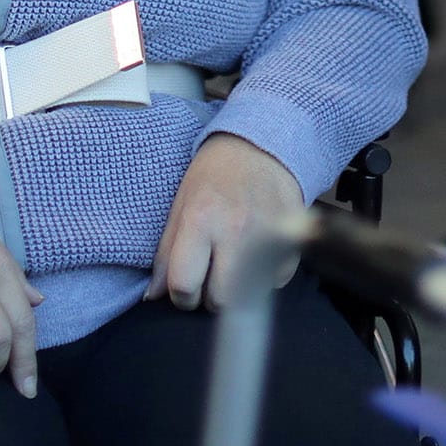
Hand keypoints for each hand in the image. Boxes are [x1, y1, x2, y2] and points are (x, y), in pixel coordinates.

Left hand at [146, 133, 304, 311]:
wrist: (262, 145)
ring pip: (249, 297)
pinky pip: (276, 282)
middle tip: (210, 276)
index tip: (185, 283)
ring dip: (238, 290)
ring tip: (233, 265)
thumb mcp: (181, 203)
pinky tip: (257, 256)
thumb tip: (152, 296)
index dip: (180, 294)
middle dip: (210, 296)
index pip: (184, 285)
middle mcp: (236, 230)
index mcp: (201, 219)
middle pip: (220, 300)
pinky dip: (265, 278)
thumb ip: (166, 252)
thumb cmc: (215, 174)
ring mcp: (269, 235)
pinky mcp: (293, 239)